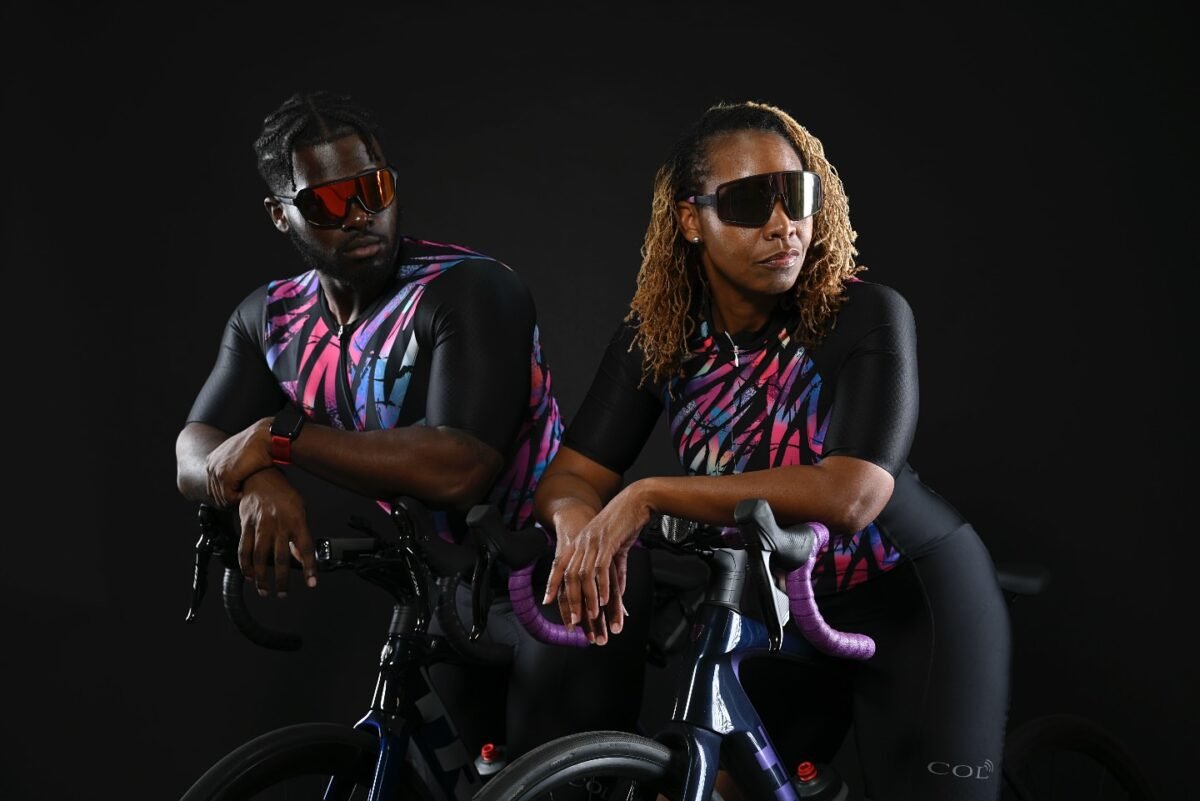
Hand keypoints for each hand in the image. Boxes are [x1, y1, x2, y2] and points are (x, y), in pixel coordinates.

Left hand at [206, 417, 273, 506]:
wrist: (265, 437)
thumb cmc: (259, 444)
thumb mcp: (241, 455)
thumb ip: (235, 465)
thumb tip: (239, 477)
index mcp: (213, 460)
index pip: (214, 485)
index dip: (227, 494)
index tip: (239, 496)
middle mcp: (211, 465)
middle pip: (216, 493)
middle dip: (230, 499)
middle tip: (244, 499)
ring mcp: (217, 471)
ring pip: (222, 497)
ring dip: (236, 500)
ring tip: (248, 497)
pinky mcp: (226, 476)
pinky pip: (230, 497)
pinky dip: (240, 499)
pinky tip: (249, 493)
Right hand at [235, 469, 316, 596]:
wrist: (260, 477)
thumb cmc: (283, 494)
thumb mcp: (300, 511)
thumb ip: (300, 535)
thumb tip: (300, 557)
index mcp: (297, 520)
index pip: (306, 548)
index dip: (310, 567)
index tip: (312, 582)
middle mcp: (279, 524)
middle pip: (281, 558)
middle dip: (282, 580)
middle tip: (283, 593)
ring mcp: (261, 525)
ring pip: (261, 557)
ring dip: (262, 578)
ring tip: (265, 590)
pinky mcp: (246, 525)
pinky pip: (244, 549)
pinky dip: (246, 565)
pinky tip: (249, 575)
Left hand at [542, 482, 651, 644]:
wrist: (637, 500)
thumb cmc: (626, 521)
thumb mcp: (616, 546)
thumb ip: (615, 570)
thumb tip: (617, 592)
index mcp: (580, 541)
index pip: (559, 565)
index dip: (552, 584)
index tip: (547, 602)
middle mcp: (582, 542)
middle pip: (570, 576)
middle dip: (571, 601)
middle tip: (574, 621)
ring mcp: (593, 542)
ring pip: (584, 575)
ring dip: (587, 598)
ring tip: (592, 617)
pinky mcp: (608, 541)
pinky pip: (601, 568)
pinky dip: (602, 586)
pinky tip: (604, 600)